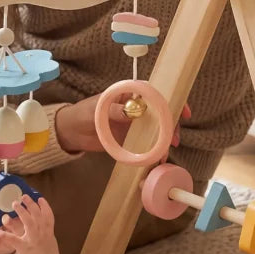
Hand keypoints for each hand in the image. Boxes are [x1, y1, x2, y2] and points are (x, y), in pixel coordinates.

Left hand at [0, 195, 59, 253]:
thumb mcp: (50, 244)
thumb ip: (46, 234)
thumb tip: (44, 226)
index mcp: (49, 234)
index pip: (48, 216)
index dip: (44, 206)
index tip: (39, 198)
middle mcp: (42, 235)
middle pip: (37, 215)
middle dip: (31, 204)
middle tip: (23, 196)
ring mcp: (34, 241)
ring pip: (28, 223)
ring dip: (21, 212)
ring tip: (14, 204)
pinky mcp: (24, 249)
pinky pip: (14, 240)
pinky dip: (6, 235)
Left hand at [55, 97, 191, 154]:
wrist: (72, 132)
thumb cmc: (83, 114)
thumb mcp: (96, 110)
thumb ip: (114, 110)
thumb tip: (132, 111)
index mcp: (130, 94)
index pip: (156, 94)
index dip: (172, 101)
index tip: (182, 112)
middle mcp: (137, 108)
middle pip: (162, 114)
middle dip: (171, 125)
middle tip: (173, 140)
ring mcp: (135, 124)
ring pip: (157, 130)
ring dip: (164, 141)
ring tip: (164, 154)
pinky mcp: (131, 139)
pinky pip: (147, 144)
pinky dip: (154, 152)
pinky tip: (157, 160)